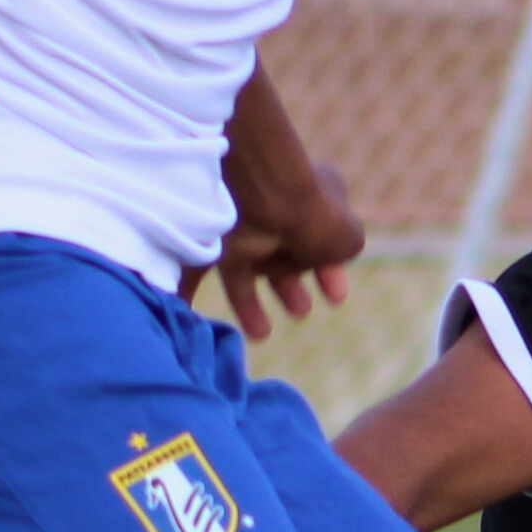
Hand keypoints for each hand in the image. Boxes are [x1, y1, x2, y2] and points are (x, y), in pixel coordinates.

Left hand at [199, 149, 363, 341]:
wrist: (259, 196)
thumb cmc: (311, 216)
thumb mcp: (345, 236)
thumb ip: (344, 247)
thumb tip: (332, 258)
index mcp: (310, 198)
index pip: (320, 237)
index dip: (328, 272)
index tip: (335, 298)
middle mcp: (271, 208)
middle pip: (279, 256)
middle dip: (289, 288)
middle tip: (300, 312)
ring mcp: (237, 223)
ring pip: (241, 269)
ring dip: (248, 303)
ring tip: (261, 334)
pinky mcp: (206, 238)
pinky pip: (192, 270)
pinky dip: (186, 293)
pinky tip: (186, 317)